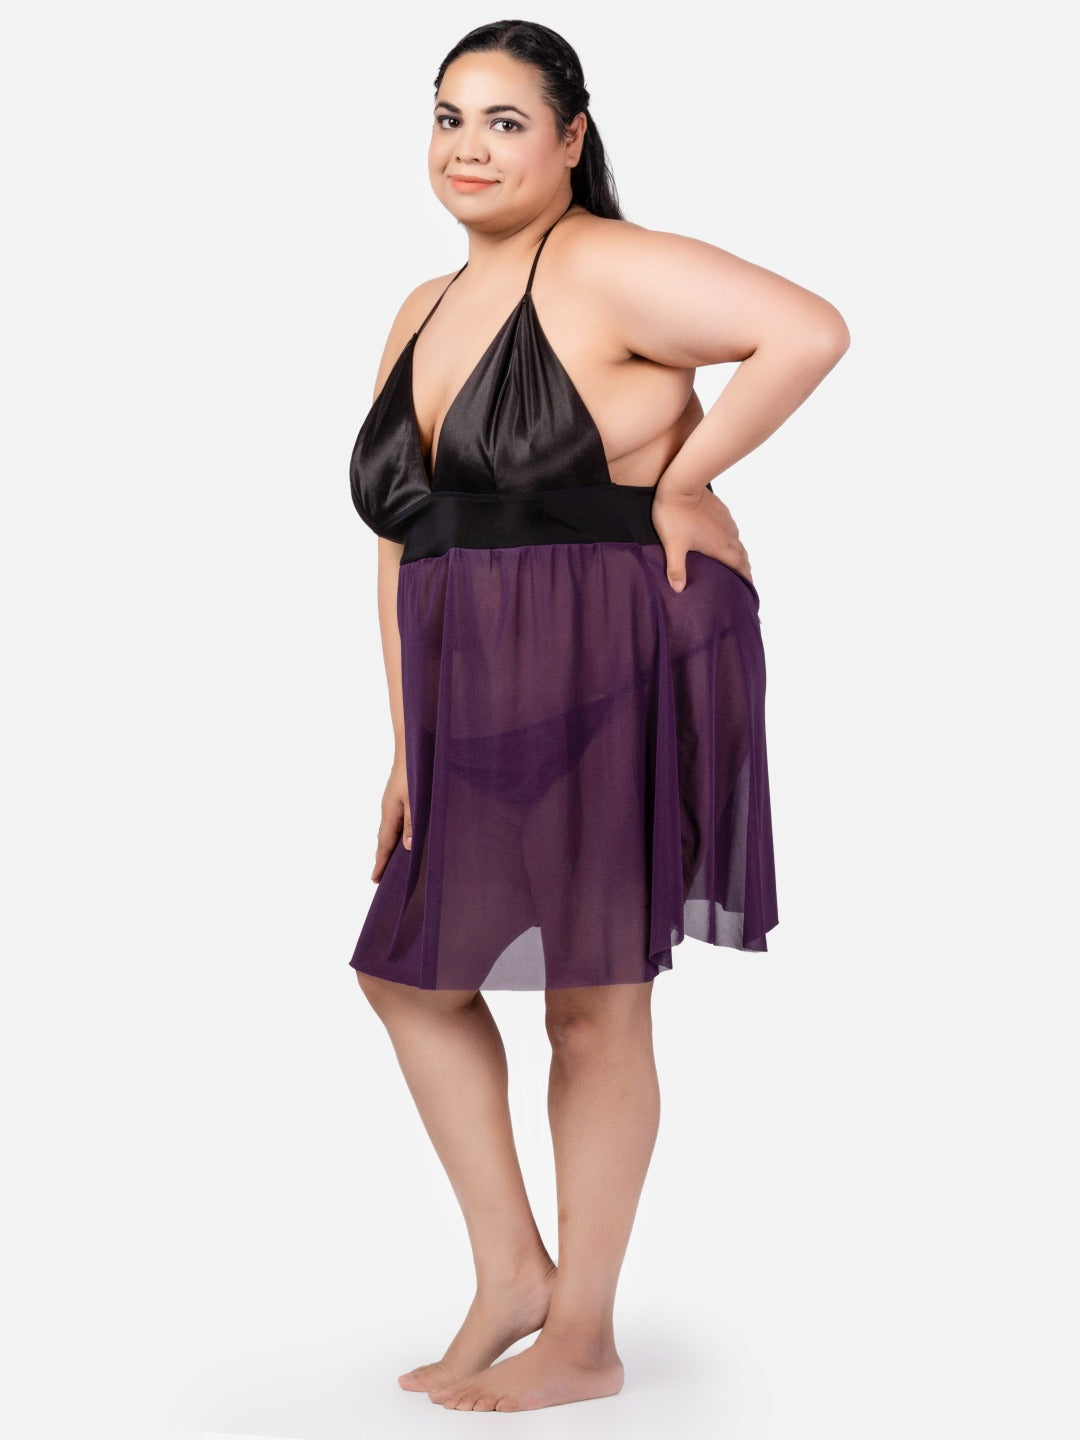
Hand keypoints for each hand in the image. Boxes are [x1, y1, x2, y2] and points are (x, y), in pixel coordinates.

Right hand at [372, 752, 411, 881]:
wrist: (411, 747)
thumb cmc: (414, 772)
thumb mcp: (415, 800)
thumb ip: (412, 824)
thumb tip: (407, 848)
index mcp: (390, 814)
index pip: (385, 844)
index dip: (381, 863)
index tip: (374, 879)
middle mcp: (388, 810)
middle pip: (383, 839)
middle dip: (381, 857)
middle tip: (378, 876)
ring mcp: (391, 803)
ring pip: (387, 830)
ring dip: (386, 846)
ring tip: (386, 860)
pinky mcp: (397, 797)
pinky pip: (392, 821)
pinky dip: (392, 833)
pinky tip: (398, 834)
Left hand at [651, 483, 752, 591]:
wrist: (680, 485)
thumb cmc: (675, 516)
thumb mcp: (673, 546)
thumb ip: (676, 569)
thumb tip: (678, 590)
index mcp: (719, 546)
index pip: (739, 565)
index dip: (745, 577)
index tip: (749, 586)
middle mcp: (726, 534)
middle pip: (741, 554)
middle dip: (744, 566)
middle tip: (744, 576)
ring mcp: (725, 521)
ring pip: (737, 540)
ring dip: (739, 552)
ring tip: (736, 559)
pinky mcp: (721, 510)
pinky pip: (731, 527)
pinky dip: (732, 537)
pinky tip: (725, 537)